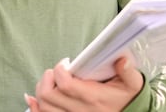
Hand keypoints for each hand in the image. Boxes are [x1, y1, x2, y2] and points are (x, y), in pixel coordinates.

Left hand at [25, 56, 144, 111]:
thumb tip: (121, 58)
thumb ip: (128, 70)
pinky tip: (32, 98)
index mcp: (93, 98)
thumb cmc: (127, 99)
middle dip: (47, 78)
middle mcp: (79, 110)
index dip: (59, 70)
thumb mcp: (132, 83)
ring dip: (41, 90)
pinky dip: (34, 107)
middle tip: (56, 71)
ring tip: (50, 80)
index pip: (65, 84)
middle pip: (48, 96)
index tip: (66, 63)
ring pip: (43, 106)